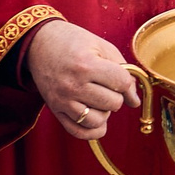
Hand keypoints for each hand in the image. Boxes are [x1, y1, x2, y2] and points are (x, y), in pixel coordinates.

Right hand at [27, 19, 140, 141]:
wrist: (39, 44)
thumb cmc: (74, 42)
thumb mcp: (102, 47)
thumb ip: (123, 71)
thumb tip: (134, 101)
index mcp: (85, 65)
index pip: (121, 82)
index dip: (126, 80)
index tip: (120, 75)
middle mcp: (73, 86)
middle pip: (113, 103)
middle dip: (116, 94)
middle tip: (107, 84)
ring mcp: (62, 101)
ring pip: (98, 121)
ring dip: (105, 111)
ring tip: (99, 98)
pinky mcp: (55, 110)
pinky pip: (79, 132)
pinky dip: (93, 130)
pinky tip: (98, 119)